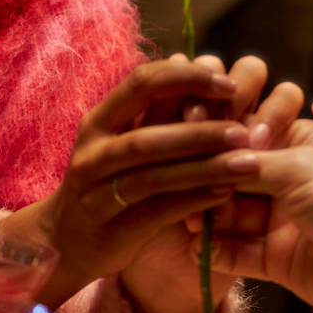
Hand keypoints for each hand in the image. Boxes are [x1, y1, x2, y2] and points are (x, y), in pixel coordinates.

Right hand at [0, 57, 253, 311]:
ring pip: (153, 176)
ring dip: (204, 168)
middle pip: (148, 136)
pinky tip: (225, 194)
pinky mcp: (110, 231)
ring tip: (248, 163)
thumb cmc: (107, 181)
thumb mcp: (122, 140)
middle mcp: (92, 152)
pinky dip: (193, 201)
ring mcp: (96, 194)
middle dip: (202, 131)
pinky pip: (156, 212)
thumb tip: (204, 70)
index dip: (187, 78)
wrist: (64, 241)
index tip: (228, 85)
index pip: (141, 83)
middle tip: (246, 131)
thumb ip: (156, 114)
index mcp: (98, 121)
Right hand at [193, 89, 312, 308]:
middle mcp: (295, 177)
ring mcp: (286, 219)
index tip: (191, 135)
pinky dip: (218, 251)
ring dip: (209, 215)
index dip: (222, 136)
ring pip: (234, 213)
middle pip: (238, 173)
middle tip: (185, 183)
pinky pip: (241, 252)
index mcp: (307, 142)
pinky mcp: (280, 259)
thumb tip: (208, 156)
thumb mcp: (297, 166)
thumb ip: (248, 160)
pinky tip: (199, 247)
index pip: (253, 130)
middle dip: (210, 179)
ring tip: (190, 219)